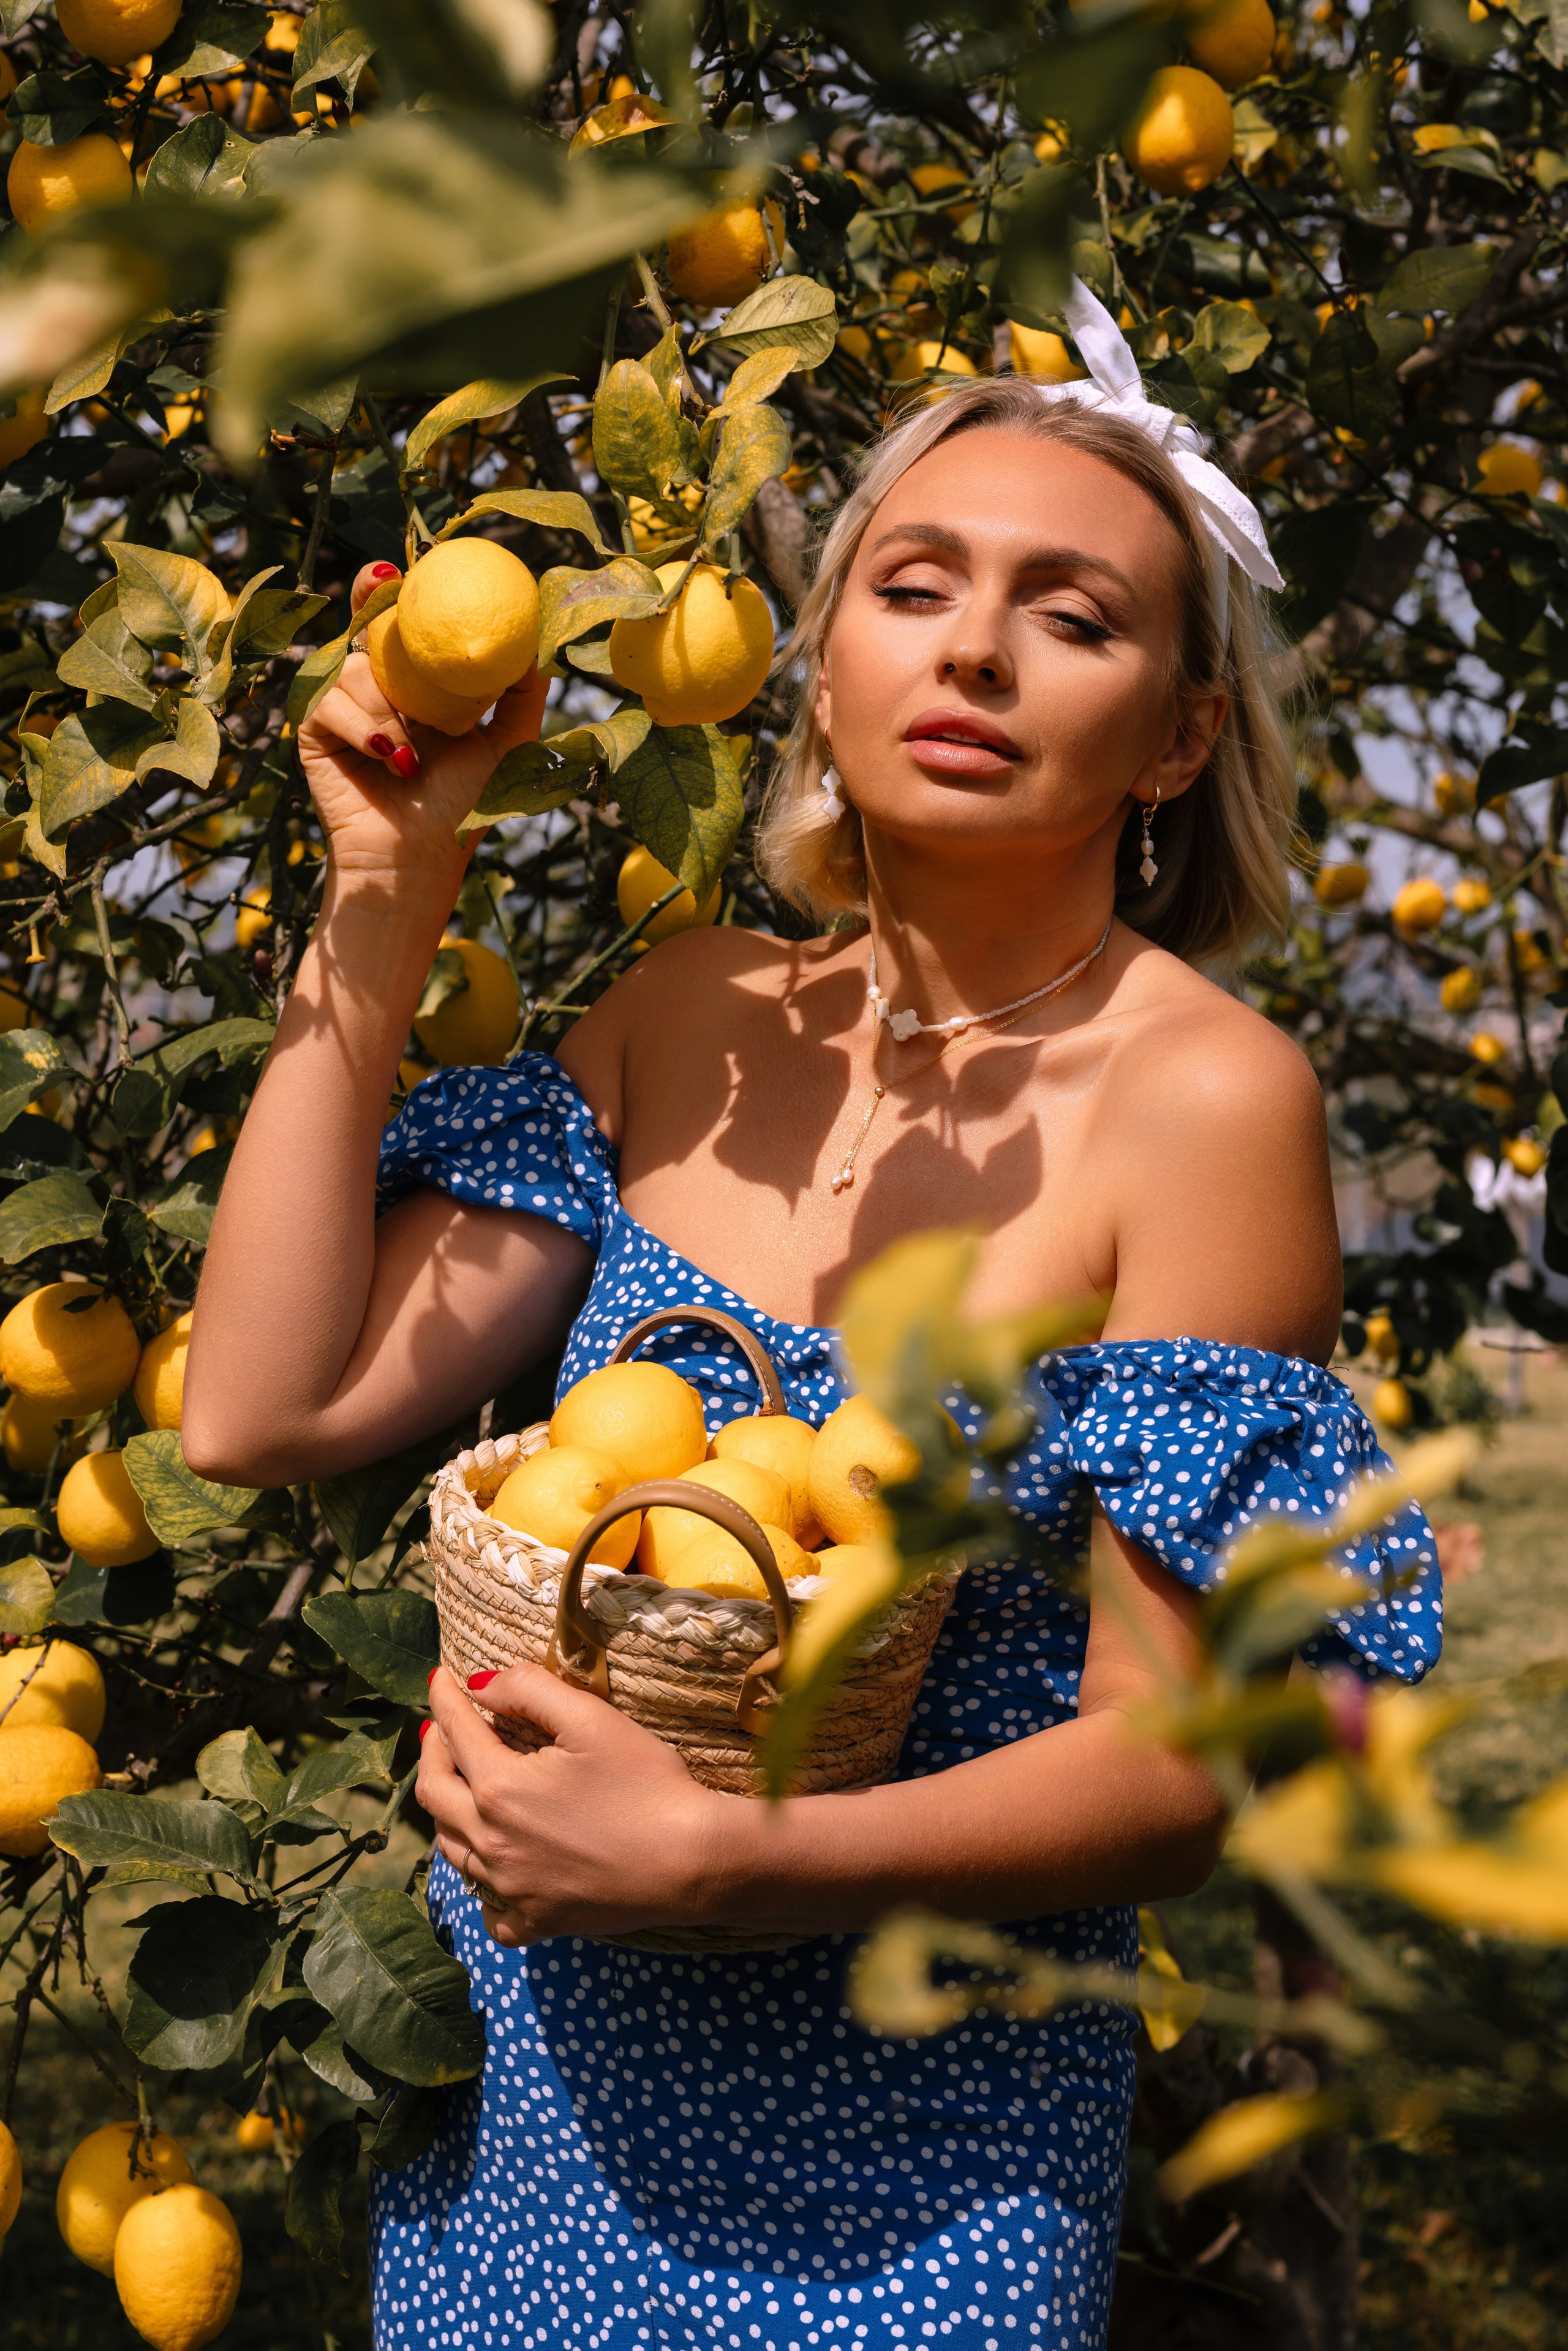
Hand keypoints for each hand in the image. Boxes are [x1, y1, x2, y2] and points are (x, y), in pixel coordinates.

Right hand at [298, 561, 549, 886]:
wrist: (418, 859)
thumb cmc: (462, 807)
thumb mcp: (506, 745)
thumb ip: (522, 697)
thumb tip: (539, 649)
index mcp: (414, 684)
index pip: (401, 625)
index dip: (395, 591)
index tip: (406, 569)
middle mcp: (375, 687)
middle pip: (363, 626)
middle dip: (366, 598)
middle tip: (383, 583)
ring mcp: (341, 706)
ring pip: (355, 668)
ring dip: (389, 707)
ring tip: (414, 755)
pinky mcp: (314, 731)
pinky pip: (332, 703)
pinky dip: (366, 730)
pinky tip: (392, 761)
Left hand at [418, 1663, 727, 1944]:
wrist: (692, 1862)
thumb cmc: (647, 1783)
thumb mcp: (591, 1718)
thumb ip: (529, 1689)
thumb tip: (481, 1684)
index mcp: (500, 1788)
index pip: (455, 1732)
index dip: (444, 1699)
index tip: (441, 1678)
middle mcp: (491, 1843)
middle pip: (434, 1792)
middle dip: (432, 1751)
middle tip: (441, 1727)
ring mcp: (510, 1890)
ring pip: (451, 1850)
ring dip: (448, 1810)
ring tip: (461, 1786)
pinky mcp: (536, 1922)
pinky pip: (488, 1910)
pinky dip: (481, 1885)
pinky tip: (495, 1868)